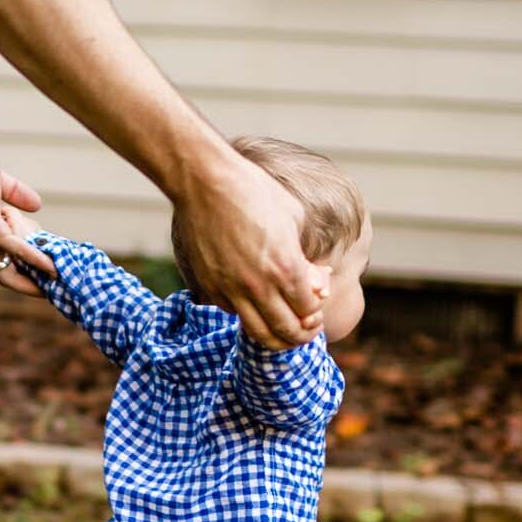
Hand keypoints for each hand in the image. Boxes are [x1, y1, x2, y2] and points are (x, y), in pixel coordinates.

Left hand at [0, 146, 55, 295]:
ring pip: (13, 271)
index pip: (9, 263)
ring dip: (37, 276)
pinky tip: (50, 265)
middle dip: (32, 287)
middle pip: (8, 277)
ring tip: (59, 276)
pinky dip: (34, 258)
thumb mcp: (1, 185)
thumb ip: (19, 195)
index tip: (51, 275)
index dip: (28, 273)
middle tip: (57, 286)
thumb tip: (37, 205)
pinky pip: (16, 249)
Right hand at [172, 156, 326, 346]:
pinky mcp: (210, 287)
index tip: (316, 313)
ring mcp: (231, 289)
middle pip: (285, 331)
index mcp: (286, 267)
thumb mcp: (294, 218)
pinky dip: (248, 316)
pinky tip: (254, 304)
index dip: (316, 316)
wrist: (205, 182)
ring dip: (275, 339)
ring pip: (257, 333)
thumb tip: (315, 281)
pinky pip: (234, 313)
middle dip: (301, 337)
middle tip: (306, 332)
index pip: (308, 311)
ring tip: (283, 332)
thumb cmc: (254, 192)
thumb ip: (305, 256)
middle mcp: (259, 285)